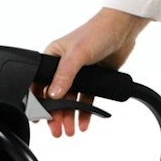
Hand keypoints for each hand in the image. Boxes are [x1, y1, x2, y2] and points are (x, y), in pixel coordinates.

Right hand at [41, 8, 147, 136]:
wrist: (123, 30)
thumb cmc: (96, 32)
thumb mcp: (77, 54)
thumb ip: (64, 76)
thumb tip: (53, 95)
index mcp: (52, 56)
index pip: (40, 83)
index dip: (38, 101)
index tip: (39, 118)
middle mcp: (63, 67)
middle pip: (56, 96)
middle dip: (56, 115)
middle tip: (57, 130)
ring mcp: (78, 75)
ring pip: (70, 101)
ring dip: (69, 116)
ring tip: (70, 130)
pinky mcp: (93, 80)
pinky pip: (85, 101)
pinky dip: (84, 113)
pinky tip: (83, 123)